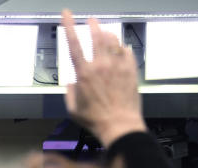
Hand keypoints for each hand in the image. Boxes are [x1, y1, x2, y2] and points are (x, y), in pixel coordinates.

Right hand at [62, 9, 145, 146]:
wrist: (119, 124)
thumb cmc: (94, 119)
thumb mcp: (72, 109)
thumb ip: (70, 92)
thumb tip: (72, 82)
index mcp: (84, 74)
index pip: (74, 44)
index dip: (69, 26)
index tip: (67, 13)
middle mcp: (101, 66)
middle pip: (97, 36)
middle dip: (93, 25)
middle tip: (92, 20)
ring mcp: (118, 66)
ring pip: (113, 41)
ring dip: (108, 34)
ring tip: (105, 33)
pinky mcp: (130, 70)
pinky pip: (127, 52)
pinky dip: (122, 48)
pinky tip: (121, 49)